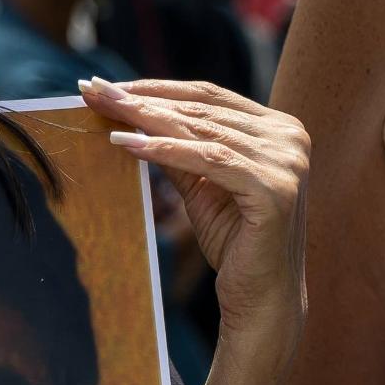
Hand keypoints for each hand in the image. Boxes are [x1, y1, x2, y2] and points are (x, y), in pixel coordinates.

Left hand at [86, 78, 308, 343]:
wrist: (262, 298)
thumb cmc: (234, 242)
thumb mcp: (200, 185)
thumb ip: (176, 148)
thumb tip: (127, 114)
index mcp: (280, 130)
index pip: (210, 96)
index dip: (156, 88)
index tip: (108, 86)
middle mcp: (290, 138)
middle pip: (202, 108)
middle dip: (143, 98)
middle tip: (94, 90)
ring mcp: (287, 162)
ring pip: (202, 131)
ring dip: (147, 118)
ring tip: (104, 111)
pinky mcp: (274, 189)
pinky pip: (209, 160)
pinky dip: (165, 150)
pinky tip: (127, 144)